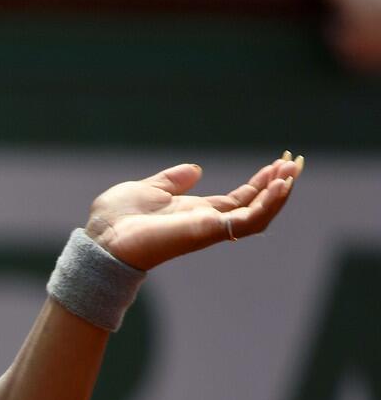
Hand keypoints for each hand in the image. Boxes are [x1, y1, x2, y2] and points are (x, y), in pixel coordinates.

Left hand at [84, 152, 303, 270]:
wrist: (102, 238)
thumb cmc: (116, 218)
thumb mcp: (148, 189)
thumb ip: (173, 181)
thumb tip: (196, 169)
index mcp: (193, 212)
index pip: (237, 199)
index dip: (259, 183)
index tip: (278, 162)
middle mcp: (205, 222)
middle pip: (253, 206)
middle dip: (276, 185)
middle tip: (296, 162)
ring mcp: (208, 228)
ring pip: (257, 215)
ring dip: (278, 194)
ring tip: (293, 171)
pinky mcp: (207, 231)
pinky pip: (247, 221)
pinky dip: (267, 204)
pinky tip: (280, 186)